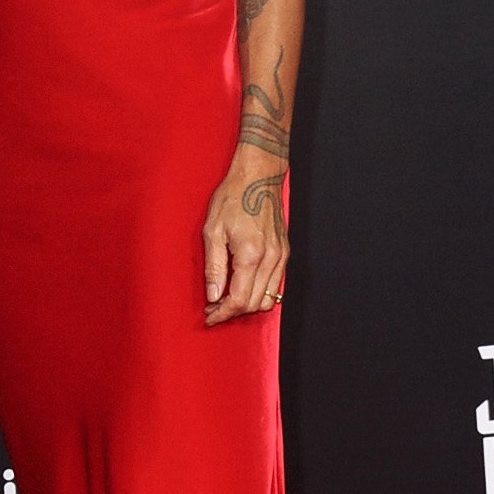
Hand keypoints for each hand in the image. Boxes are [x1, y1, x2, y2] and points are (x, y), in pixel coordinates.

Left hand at [203, 150, 288, 325]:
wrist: (258, 177)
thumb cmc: (232, 198)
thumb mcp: (212, 230)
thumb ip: (214, 266)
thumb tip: (213, 295)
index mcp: (251, 254)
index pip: (239, 299)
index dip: (222, 313)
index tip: (209, 316)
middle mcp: (271, 259)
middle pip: (255, 304)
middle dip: (233, 312)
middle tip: (213, 307)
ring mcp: (281, 257)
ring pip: (269, 299)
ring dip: (247, 305)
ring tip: (225, 299)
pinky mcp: (285, 253)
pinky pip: (276, 285)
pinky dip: (259, 293)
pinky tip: (242, 287)